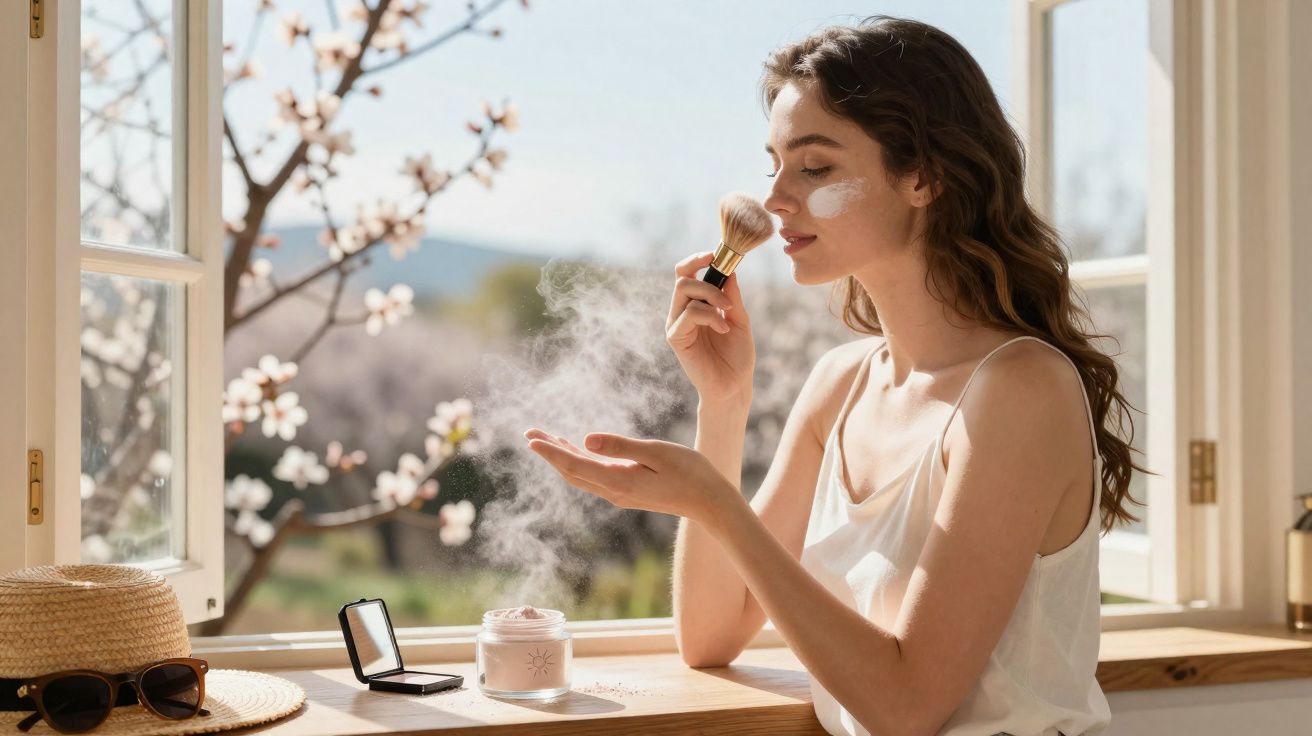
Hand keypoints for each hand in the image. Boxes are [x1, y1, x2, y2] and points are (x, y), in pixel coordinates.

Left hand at [523, 428, 738, 527]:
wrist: (709, 502)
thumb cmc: (689, 472)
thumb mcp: (655, 453)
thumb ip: (620, 446)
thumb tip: (585, 440)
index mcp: (618, 481)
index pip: (575, 465)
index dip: (551, 451)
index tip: (531, 438)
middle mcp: (614, 491)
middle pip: (572, 471)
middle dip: (550, 452)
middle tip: (530, 432)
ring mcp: (620, 493)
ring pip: (582, 474)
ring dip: (562, 456)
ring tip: (546, 438)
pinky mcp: (628, 490)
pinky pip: (595, 475)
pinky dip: (580, 461)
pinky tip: (577, 449)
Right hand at [666, 252, 754, 404]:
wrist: (734, 386)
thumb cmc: (737, 356)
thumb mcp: (739, 319)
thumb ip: (732, 296)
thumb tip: (729, 269)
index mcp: (694, 305)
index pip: (685, 273)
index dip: (697, 260)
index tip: (715, 255)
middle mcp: (681, 312)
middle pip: (682, 277)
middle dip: (707, 277)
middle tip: (727, 290)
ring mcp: (676, 324)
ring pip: (683, 290)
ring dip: (711, 295)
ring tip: (729, 313)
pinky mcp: (676, 338)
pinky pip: (688, 313)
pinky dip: (710, 315)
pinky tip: (723, 328)